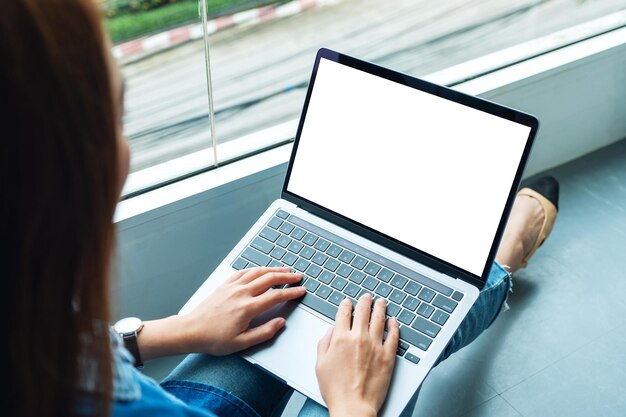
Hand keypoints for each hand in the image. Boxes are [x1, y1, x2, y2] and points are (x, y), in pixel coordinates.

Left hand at [182, 267, 305, 354]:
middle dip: (286, 276)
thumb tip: (280, 322)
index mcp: (247, 308)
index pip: (276, 296)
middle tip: (297, 277)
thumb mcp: (242, 343)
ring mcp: (232, 287)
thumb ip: (264, 332)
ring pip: (257, 272)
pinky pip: (243, 272)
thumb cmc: (214, 339)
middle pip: (269, 278)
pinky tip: (260, 270)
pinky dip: (255, 269)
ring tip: (284, 269)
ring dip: (273, 269)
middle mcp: (241, 293)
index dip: (291, 292)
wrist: (191, 331)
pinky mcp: (224, 285)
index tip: (301, 291)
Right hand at [316, 295, 398, 416]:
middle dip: (365, 301)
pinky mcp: (388, 356)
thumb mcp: (320, 364)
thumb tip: (331, 331)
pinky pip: (393, 335)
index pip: (344, 313)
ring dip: (380, 307)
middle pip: (363, 311)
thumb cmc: (336, 390)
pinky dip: (394, 325)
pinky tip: (393, 321)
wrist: (353, 406)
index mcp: (340, 338)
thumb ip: (324, 344)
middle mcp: (358, 338)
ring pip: (379, 318)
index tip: (347, 302)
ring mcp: (375, 345)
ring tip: (381, 302)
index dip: (346, 305)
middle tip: (367, 297)